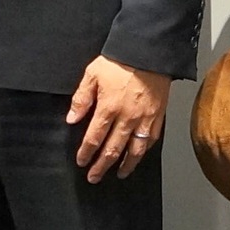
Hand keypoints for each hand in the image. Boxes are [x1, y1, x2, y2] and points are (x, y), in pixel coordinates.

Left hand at [67, 57, 168, 181]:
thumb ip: (81, 99)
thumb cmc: (119, 61)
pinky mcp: (158, 116)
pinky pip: (151, 139)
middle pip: (112, 149)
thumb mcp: (92, 74)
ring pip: (134, 150)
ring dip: (125, 165)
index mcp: (108, 108)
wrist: (148, 52)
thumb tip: (71, 119)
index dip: (86, 153)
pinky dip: (143, 151)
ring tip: (119, 174)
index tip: (81, 162)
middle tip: (94, 177)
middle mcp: (126, 118)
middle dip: (101, 166)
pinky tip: (138, 155)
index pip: (94, 138)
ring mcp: (144, 119)